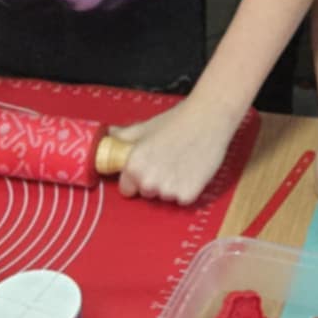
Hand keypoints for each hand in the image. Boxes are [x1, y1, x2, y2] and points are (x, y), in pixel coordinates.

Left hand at [110, 93, 244, 205]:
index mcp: (134, 166)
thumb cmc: (177, 121)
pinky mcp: (188, 195)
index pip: (126, 188)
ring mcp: (168, 191)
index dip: (136, 178)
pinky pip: (183, 199)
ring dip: (172, 185)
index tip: (148, 167)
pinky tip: (192, 169)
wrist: (209, 118)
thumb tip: (109, 136)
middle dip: (155, 181)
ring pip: (165, 197)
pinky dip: (188, 188)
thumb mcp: (145, 127)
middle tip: (168, 160)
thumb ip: (124, 136)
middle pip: (146, 193)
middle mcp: (148, 182)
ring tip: (182, 162)